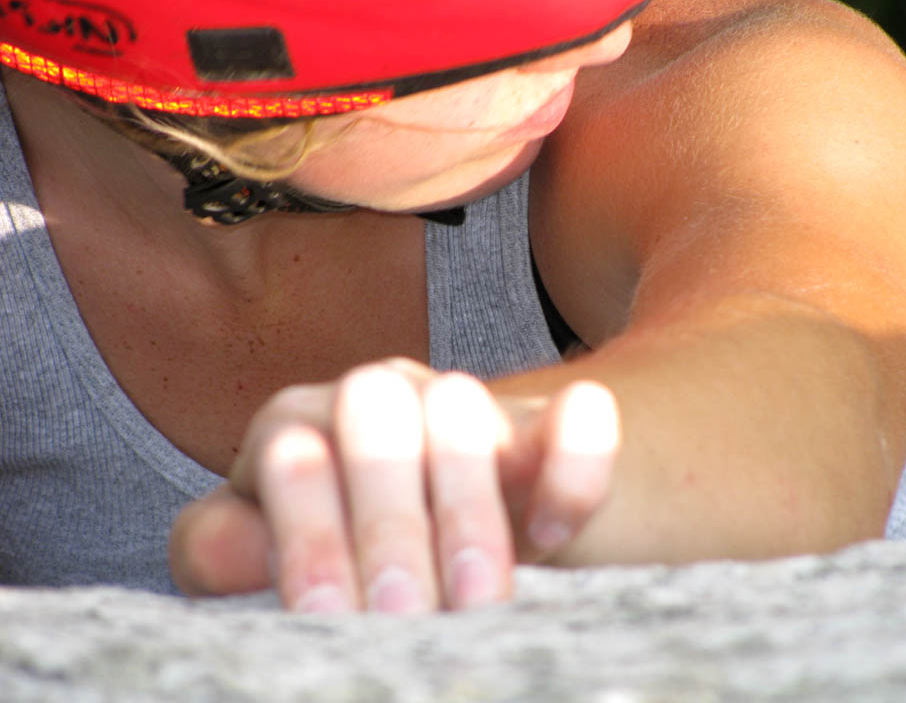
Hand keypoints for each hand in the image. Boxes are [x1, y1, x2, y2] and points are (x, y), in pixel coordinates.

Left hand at [169, 358, 618, 612]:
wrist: (470, 533)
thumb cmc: (351, 557)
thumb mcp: (286, 560)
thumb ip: (234, 548)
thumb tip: (219, 553)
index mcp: (300, 429)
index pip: (290, 449)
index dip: (307, 531)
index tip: (330, 616)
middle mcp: (376, 399)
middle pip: (370, 408)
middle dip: (388, 519)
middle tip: (405, 616)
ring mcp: (464, 404)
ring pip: (461, 404)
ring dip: (468, 504)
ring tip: (478, 600)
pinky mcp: (548, 423)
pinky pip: (577, 415)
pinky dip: (571, 465)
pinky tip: (553, 532)